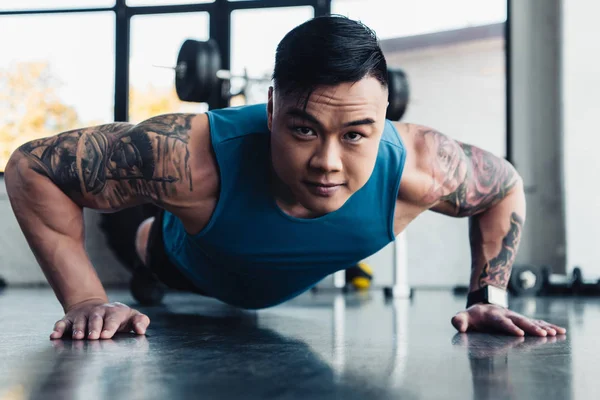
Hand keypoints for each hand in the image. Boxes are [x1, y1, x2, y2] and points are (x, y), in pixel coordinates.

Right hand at [50, 299, 149, 339]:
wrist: (97, 307)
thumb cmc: (117, 317)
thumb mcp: (131, 317)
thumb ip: (140, 321)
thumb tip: (141, 330)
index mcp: (114, 311)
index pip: (112, 318)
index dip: (109, 326)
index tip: (106, 335)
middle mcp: (98, 312)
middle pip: (95, 318)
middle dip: (94, 328)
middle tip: (93, 337)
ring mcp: (83, 315)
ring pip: (79, 321)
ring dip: (78, 329)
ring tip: (78, 337)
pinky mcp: (70, 319)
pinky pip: (63, 323)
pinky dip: (59, 328)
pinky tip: (55, 335)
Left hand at [451, 303, 565, 336]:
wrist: (483, 306)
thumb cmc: (473, 316)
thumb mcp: (464, 317)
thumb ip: (460, 320)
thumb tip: (458, 325)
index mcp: (492, 315)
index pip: (501, 321)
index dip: (509, 327)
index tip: (519, 333)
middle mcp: (507, 315)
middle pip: (520, 320)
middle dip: (531, 327)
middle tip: (543, 334)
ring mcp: (516, 317)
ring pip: (531, 321)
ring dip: (543, 327)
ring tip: (555, 333)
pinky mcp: (523, 321)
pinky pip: (538, 322)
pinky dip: (549, 326)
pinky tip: (560, 331)